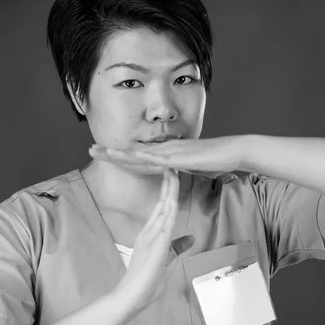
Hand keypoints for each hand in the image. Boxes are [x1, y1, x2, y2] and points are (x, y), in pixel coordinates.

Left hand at [89, 136, 246, 177]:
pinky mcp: (181, 156)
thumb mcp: (192, 168)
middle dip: (111, 152)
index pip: (138, 158)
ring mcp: (172, 152)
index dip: (120, 157)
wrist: (234, 151)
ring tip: (100, 150)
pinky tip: (129, 156)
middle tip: (90, 149)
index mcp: (167, 155)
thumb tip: (172, 175)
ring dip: (119, 153)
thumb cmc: (216, 160)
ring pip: (140, 153)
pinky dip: (143, 157)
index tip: (103, 155)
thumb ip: (180, 171)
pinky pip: (159, 157)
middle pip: (133, 153)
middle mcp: (165, 150)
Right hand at [120, 168, 194, 307]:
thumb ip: (177, 247)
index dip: (168, 191)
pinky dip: (168, 205)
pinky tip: (172, 193)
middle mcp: (149, 230)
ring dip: (169, 188)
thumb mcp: (167, 259)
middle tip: (173, 164)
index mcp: (151, 233)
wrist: (132, 296)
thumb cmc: (147, 282)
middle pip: (162, 202)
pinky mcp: (156, 242)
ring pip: (163, 206)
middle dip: (168, 183)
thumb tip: (191, 237)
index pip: (161, 207)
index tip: (173, 176)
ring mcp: (152, 234)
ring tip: (173, 170)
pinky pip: (164, 219)